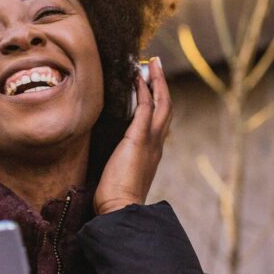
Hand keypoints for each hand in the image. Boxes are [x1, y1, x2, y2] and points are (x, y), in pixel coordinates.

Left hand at [94, 56, 172, 215]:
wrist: (120, 210)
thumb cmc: (115, 198)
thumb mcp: (120, 174)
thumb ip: (119, 161)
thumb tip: (107, 154)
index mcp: (152, 153)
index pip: (159, 122)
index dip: (157, 102)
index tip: (151, 87)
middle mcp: (156, 145)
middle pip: (166, 108)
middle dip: (161, 85)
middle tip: (155, 66)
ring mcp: (151, 141)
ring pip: (162, 104)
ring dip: (156, 81)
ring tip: (150, 64)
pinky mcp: (139, 139)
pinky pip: (145, 108)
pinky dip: (143, 91)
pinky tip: (137, 78)